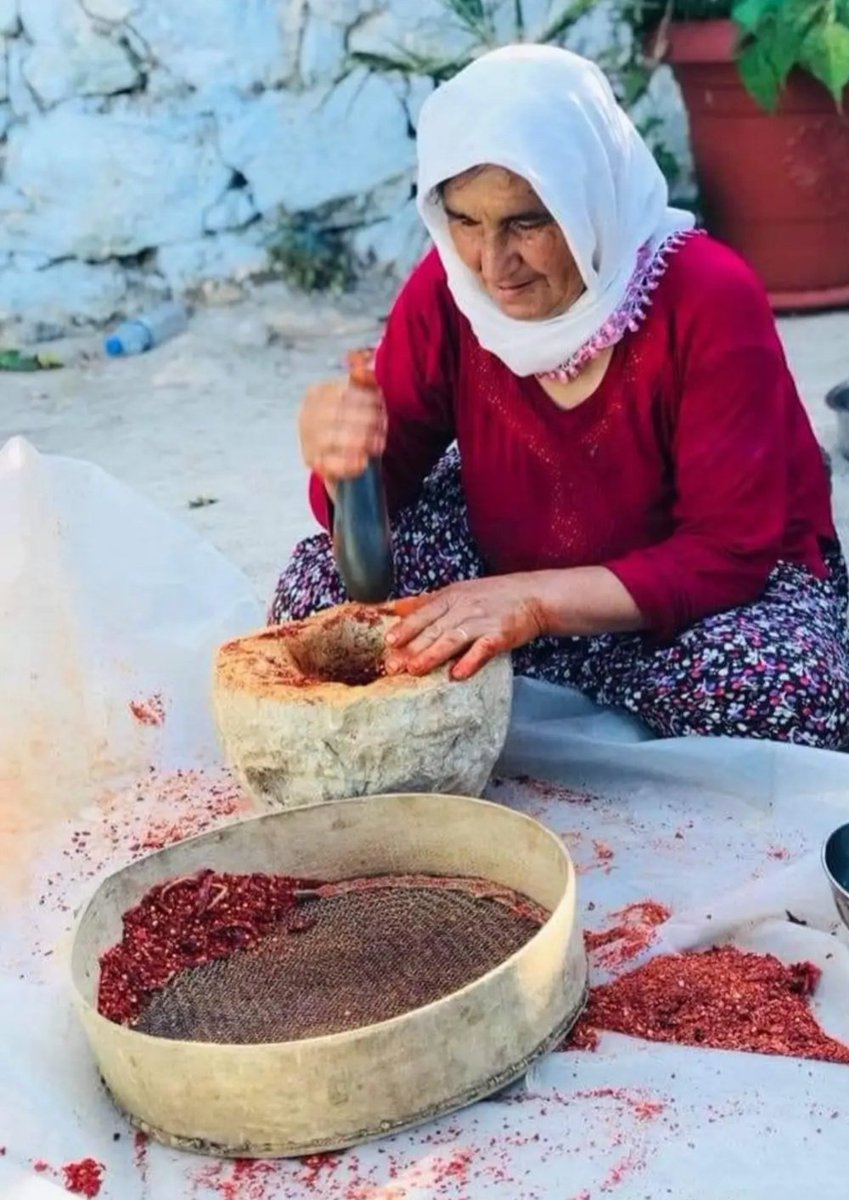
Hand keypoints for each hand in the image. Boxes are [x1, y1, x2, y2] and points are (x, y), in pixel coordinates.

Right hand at [298, 377, 386, 483]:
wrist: (341, 452)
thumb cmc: (352, 419)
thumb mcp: (359, 395)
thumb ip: (364, 379)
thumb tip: (362, 366)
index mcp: (316, 394)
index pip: (340, 393)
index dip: (365, 399)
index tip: (382, 404)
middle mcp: (307, 416)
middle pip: (336, 415)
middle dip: (365, 420)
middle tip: (384, 425)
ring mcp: (308, 440)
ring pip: (331, 438)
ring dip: (360, 440)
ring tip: (379, 443)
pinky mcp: (314, 464)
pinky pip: (330, 464)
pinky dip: (348, 463)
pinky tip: (364, 461)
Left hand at [386, 576, 547, 680]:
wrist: (533, 596)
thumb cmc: (492, 596)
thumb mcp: (459, 592)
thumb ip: (428, 602)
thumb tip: (396, 608)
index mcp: (452, 596)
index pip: (424, 612)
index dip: (406, 627)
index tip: (388, 642)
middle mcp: (464, 607)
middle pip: (434, 628)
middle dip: (411, 648)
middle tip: (393, 666)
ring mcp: (482, 621)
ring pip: (453, 639)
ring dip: (433, 655)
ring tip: (415, 670)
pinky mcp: (500, 636)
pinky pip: (482, 650)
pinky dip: (470, 662)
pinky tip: (458, 675)